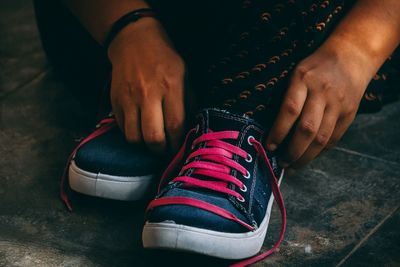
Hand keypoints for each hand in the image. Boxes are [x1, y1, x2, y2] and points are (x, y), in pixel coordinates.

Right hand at [108, 17, 184, 153]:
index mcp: (170, 87)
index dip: (177, 143)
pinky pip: (122, 128)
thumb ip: (189, 101)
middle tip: (165, 151)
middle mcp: (148, 94)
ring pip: (134, 137)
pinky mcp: (115, 101)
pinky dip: (131, 135)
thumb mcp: (185, 74)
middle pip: (153, 137)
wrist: (134, 41)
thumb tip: (191, 127)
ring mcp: (129, 98)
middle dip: (161, 151)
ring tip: (151, 145)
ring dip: (144, 147)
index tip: (179, 150)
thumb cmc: (165, 59)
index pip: (175, 125)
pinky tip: (139, 132)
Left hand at [266, 39, 373, 167]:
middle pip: (307, 129)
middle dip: (292, 151)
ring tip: (293, 166)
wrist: (351, 56)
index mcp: (303, 80)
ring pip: (322, 138)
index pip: (289, 110)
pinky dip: (320, 152)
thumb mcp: (295, 74)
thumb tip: (271, 130)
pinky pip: (334, 138)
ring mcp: (338, 104)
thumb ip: (286, 97)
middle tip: (282, 163)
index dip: (278, 132)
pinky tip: (309, 157)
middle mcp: (322, 93)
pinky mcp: (349, 113)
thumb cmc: (314, 68)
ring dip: (306, 157)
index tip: (269, 147)